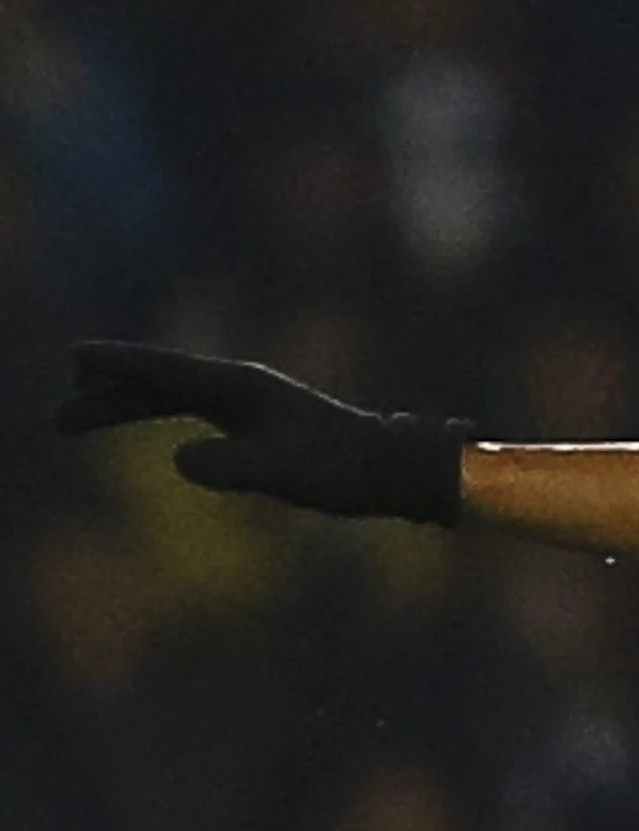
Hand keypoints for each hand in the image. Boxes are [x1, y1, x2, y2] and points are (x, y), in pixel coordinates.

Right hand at [56, 341, 473, 523]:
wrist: (392, 469)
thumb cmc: (342, 472)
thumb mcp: (283, 474)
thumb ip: (232, 467)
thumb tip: (179, 460)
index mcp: (242, 388)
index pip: (167, 374)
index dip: (121, 367)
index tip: (77, 357)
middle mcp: (241, 386)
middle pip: (157, 385)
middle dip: (105, 397)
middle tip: (55, 420)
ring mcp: (249, 401)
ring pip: (170, 396)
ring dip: (123, 405)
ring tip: (72, 419)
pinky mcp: (257, 419)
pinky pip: (190, 408)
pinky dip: (155, 409)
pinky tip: (143, 417)